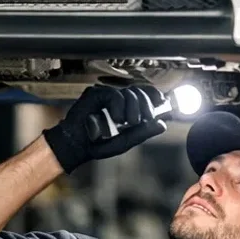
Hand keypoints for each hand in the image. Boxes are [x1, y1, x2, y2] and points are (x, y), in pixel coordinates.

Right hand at [42, 84, 167, 172]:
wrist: (76, 147)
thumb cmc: (96, 144)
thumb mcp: (124, 142)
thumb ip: (142, 133)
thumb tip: (162, 124)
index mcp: (123, 107)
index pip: (142, 93)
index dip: (154, 95)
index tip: (164, 102)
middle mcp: (114, 98)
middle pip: (139, 91)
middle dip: (147, 105)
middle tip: (147, 119)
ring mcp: (104, 94)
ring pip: (129, 93)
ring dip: (133, 109)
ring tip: (127, 123)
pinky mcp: (95, 93)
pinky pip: (115, 95)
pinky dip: (119, 107)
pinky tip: (116, 118)